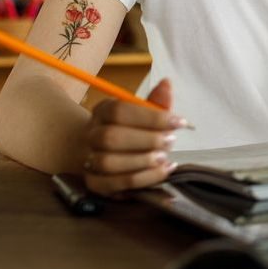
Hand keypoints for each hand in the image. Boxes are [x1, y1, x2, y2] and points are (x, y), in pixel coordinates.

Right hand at [82, 78, 180, 195]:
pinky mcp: (94, 183)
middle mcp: (91, 134)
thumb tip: (167, 84)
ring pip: (108, 163)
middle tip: (170, 142)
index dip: (151, 117)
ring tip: (164, 158)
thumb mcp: (145, 113)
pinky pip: (113, 185)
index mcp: (103, 111)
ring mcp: (88, 160)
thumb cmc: (132, 129)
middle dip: (146, 141)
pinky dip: (142, 179)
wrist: (104, 152)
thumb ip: (157, 102)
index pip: (120, 110)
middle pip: (110, 137)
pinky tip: (162, 171)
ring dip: (142, 161)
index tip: (179, 122)